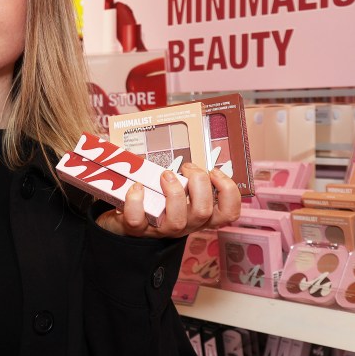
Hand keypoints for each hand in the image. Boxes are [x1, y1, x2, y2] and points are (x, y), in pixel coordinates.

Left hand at [95, 164, 240, 238]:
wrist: (125, 221)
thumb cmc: (156, 197)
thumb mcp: (175, 185)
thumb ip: (183, 167)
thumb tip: (175, 126)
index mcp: (199, 212)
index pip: (229, 212)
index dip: (228, 192)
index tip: (215, 172)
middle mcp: (186, 223)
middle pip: (205, 212)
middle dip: (198, 184)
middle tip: (187, 167)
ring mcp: (162, 228)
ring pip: (178, 219)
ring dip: (173, 192)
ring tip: (164, 174)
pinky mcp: (137, 229)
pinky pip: (138, 219)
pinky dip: (136, 200)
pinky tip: (137, 186)